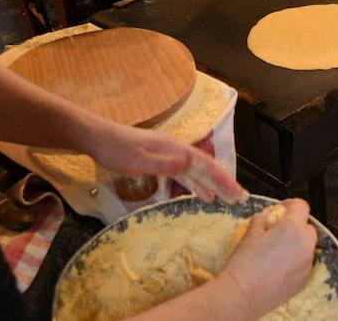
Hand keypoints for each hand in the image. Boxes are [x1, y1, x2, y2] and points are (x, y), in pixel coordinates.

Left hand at [83, 123, 246, 203]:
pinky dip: (196, 185)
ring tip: (226, 199)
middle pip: (206, 167)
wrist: (98, 138)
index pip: (206, 165)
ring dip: (212, 185)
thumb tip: (191, 164)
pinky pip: (186, 174)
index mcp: (175, 148)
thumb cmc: (116, 150)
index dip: (223, 179)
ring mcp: (169, 154)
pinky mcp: (161, 160)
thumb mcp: (139, 160)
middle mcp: (177, 150)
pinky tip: (201, 195)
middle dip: (224, 182)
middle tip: (240, 199)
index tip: (238, 193)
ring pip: (197, 171)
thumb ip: (165, 164)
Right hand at [217, 199, 317, 315]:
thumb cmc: (244, 264)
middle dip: (295, 226)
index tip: (282, 209)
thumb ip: (263, 218)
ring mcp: (307, 264)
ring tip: (277, 251)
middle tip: (278, 231)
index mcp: (292, 228)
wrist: (242, 295)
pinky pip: (305, 263)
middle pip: (307, 226)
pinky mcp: (304, 280)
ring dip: (297, 243)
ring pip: (307, 246)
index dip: (290, 205)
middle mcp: (304, 245)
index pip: (301, 206)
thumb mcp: (250, 233)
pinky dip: (296, 261)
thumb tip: (269, 213)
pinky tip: (279, 266)